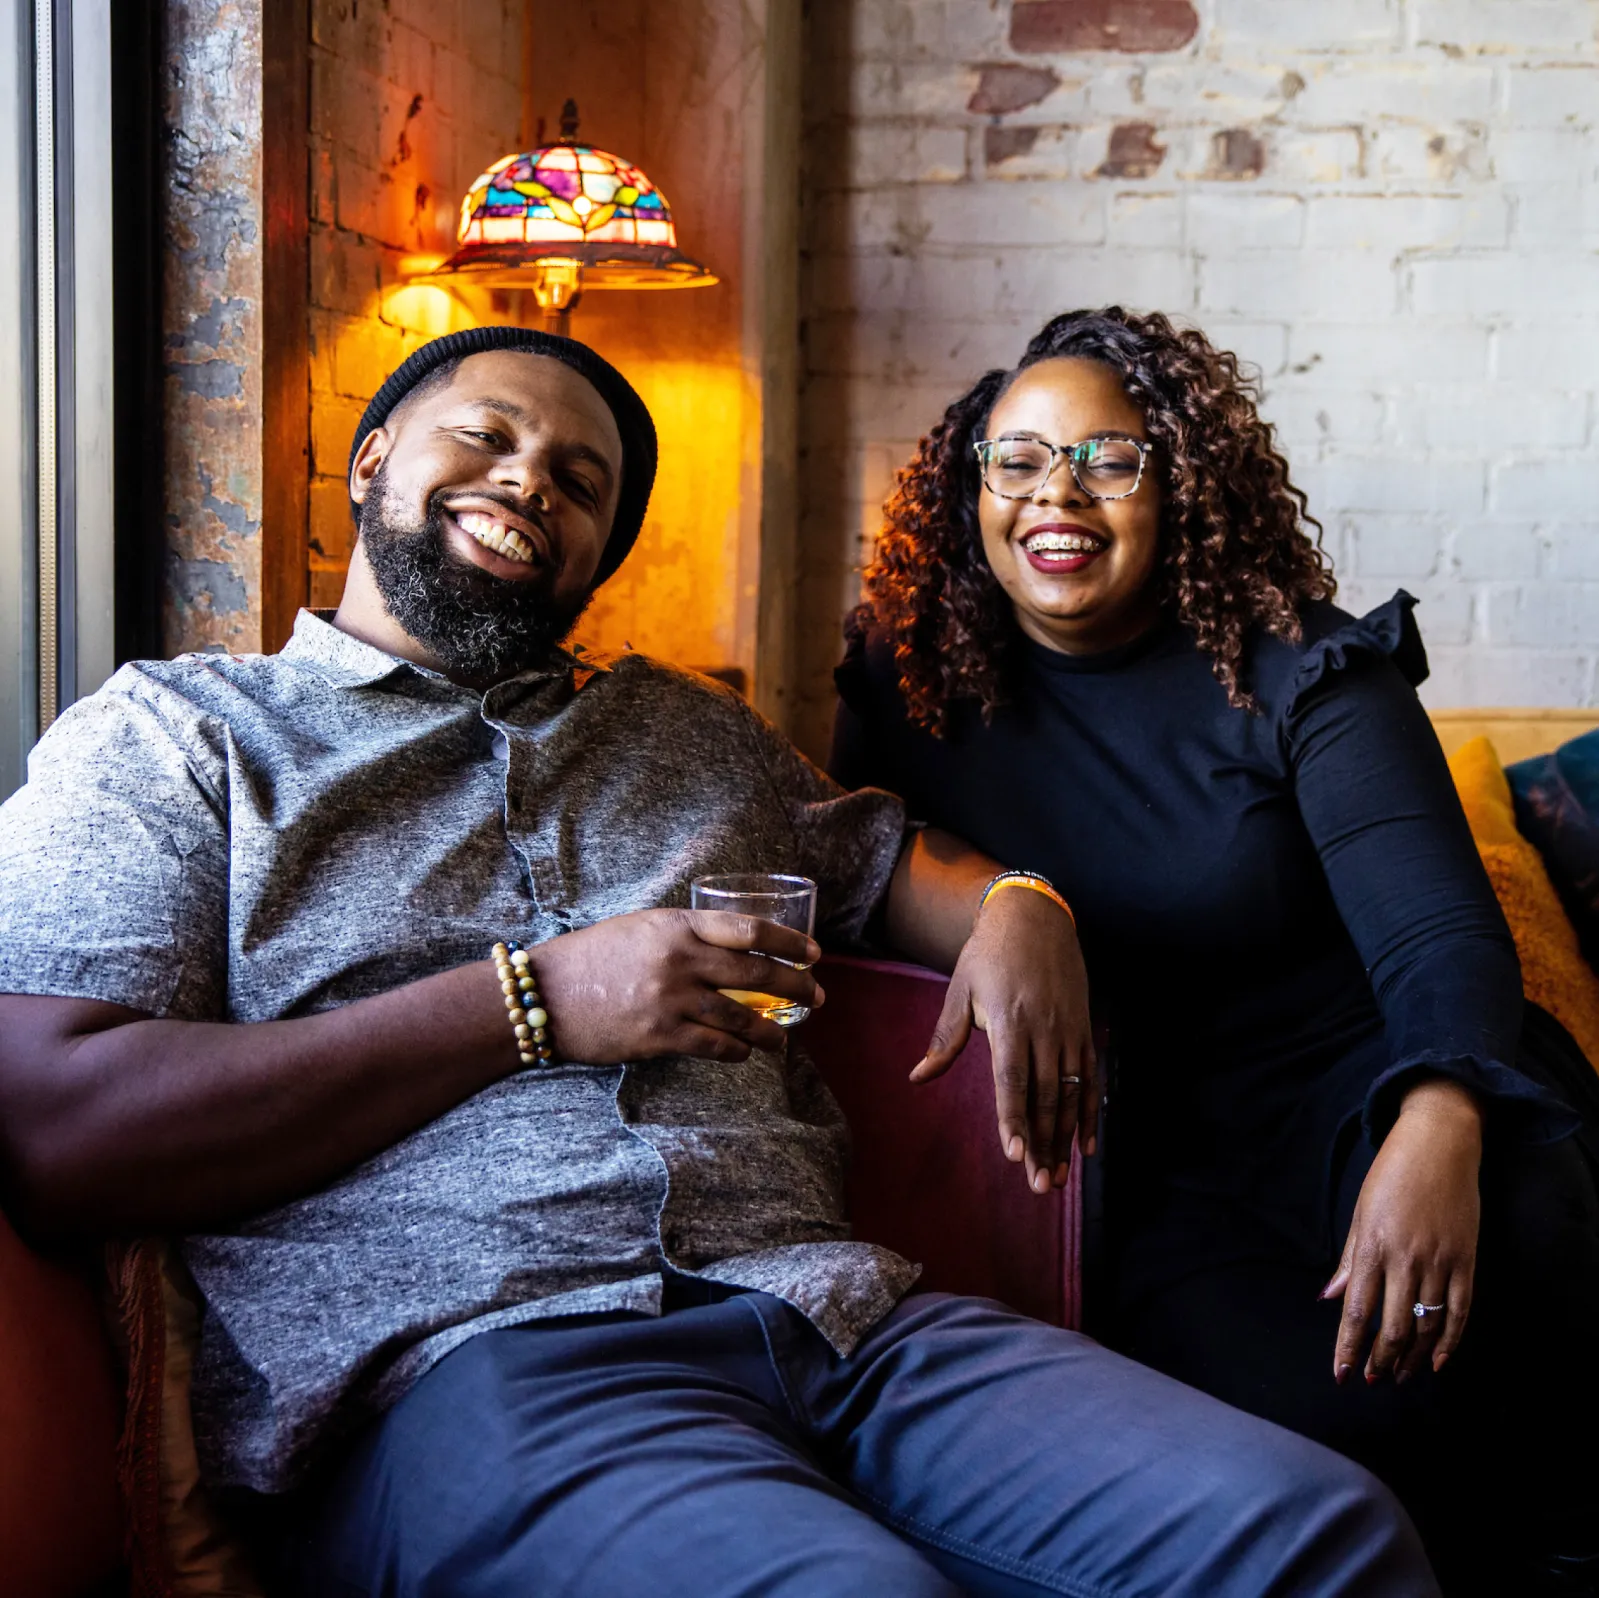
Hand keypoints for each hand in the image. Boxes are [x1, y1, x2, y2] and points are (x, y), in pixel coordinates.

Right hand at [530, 909, 821, 1063]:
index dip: (789, 942)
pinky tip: (746, 1053)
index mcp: (677, 926)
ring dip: (771, 1030)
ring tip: (785, 1036)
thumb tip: (732, 947)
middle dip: (795, 986)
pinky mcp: (659, 1037)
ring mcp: (670, 1001)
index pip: (749, 930)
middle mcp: (679, 960)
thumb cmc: (592, 956)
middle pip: (756, 974)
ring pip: (741, 1018)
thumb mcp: (641, 927)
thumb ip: (685, 934)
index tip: (812, 953)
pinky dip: (737, 1052)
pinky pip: (714, 1047)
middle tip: (817, 996)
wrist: (545, 994)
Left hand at [909, 886, 1093, 1194]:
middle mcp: (1044, 1029)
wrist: (1034, 916)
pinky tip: (1086, 1145)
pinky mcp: (1083, 1029)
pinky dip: (1089, 1113)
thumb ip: (945, 1038)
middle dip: (1042, 1143)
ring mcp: (1069, 1030)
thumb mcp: (961, 989)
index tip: (1015, 1154)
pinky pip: (1090, 1079)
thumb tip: (918, 1078)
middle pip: (1044, 1096)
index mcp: (1010, 1020)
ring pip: (1069, 1094)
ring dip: (1065, 1138)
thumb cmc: (988, 954)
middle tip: (1039, 1185)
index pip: (1012, 1080)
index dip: (1014, 1118)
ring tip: (1058, 1176)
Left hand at [1322, 1078, 1482, 1384]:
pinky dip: (1450, 1341)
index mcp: (1372, 1245)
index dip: (1348, 1347)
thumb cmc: (1392, 1173)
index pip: (1357, 1310)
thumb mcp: (1360, 1211)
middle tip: (1372, 1379)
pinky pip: (1460, 1310)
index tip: (1341, 1374)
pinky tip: (1437, 1362)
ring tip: (1399, 1376)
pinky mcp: (1467, 1259)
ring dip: (1411, 1357)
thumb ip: (1349, 1259)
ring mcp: (1439, 1260)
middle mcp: (1405, 1257)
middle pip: (1391, 1325)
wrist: (1439, 1142)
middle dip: (1379, 1359)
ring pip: (1425, 1324)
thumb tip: (1330, 1297)